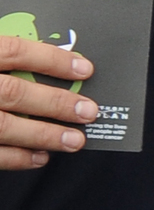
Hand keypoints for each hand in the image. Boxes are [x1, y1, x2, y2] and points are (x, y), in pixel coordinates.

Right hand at [0, 28, 100, 168]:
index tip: (86, 69)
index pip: (13, 51)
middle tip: (90, 111)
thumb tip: (56, 55)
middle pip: (13, 93)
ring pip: (4, 127)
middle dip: (56, 103)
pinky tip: (41, 156)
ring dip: (44, 135)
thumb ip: (7, 53)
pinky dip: (17, 158)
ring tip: (75, 140)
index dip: (51, 59)